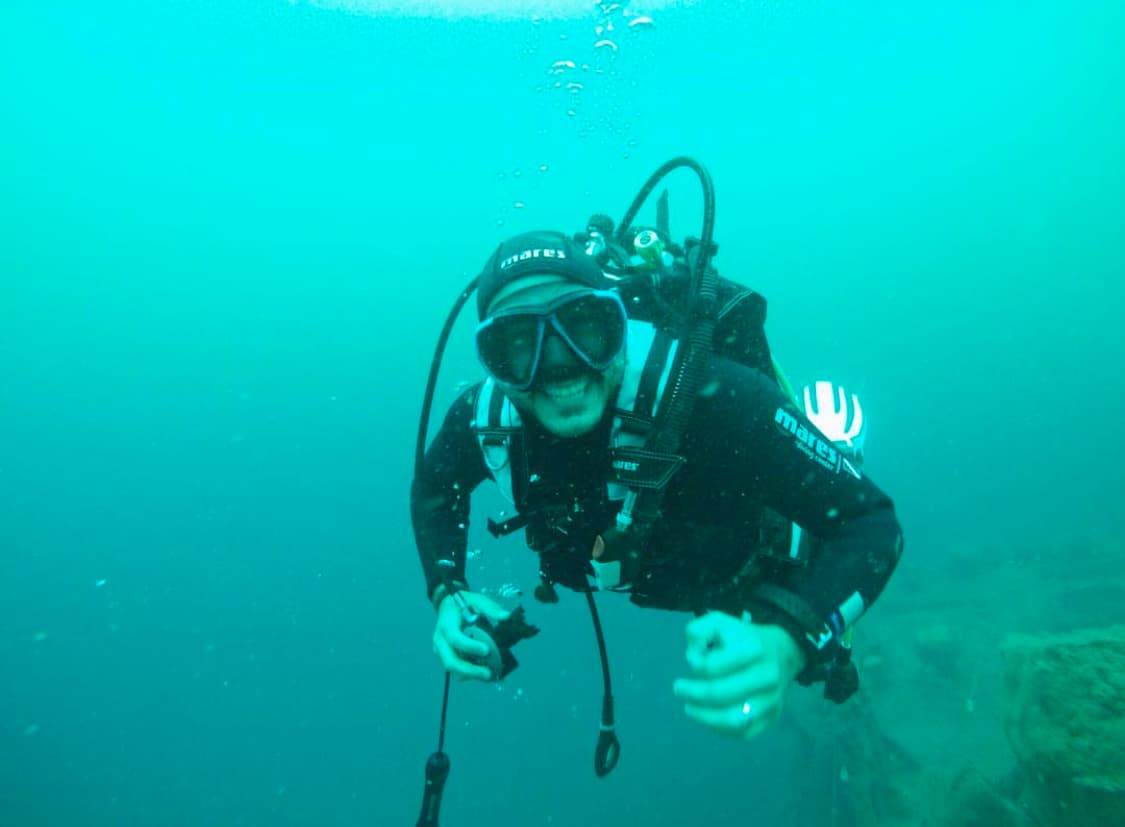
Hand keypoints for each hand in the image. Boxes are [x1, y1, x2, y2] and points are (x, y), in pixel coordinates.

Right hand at [432, 590, 511, 681]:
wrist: (447, 607)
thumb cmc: (463, 603)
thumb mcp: (476, 600)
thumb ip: (490, 608)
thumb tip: (507, 617)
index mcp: (446, 625)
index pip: (455, 639)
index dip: (470, 646)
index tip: (487, 650)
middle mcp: (441, 641)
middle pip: (450, 661)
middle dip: (469, 671)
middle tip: (488, 673)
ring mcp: (441, 651)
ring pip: (453, 670)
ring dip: (470, 675)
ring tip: (489, 674)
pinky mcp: (446, 657)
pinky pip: (456, 671)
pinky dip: (469, 674)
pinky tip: (483, 671)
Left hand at [673, 612, 805, 740]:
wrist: (781, 652)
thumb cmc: (742, 637)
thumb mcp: (718, 622)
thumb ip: (698, 632)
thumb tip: (693, 659)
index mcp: (753, 649)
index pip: (712, 667)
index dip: (696, 667)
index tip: (691, 664)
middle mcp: (767, 676)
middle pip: (720, 694)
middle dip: (693, 694)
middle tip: (679, 690)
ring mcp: (771, 700)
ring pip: (732, 719)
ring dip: (704, 716)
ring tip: (689, 709)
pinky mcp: (771, 718)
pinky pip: (742, 733)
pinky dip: (719, 729)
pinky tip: (707, 718)